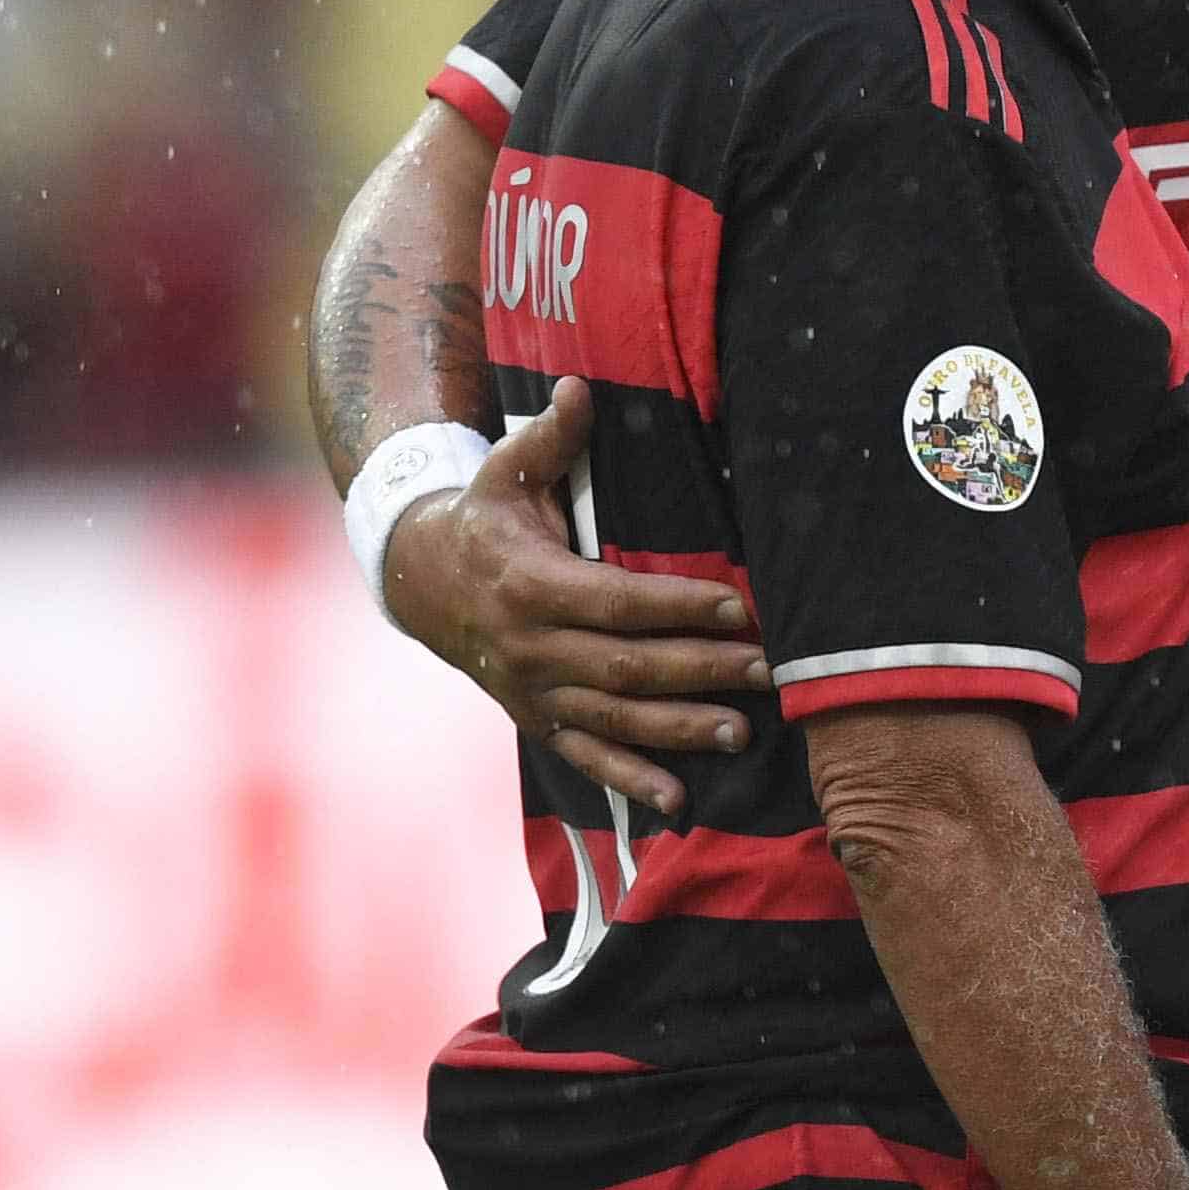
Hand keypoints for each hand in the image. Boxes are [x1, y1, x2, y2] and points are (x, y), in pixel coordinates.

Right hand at [382, 378, 767, 815]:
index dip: (679, 607)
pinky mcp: (537, 718)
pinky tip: (679, 801)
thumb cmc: (486, 516)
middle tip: (767, 671)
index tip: (740, 607)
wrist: (421, 579)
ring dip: (678, 729)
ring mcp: (533, 689)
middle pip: (627, 665)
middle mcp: (531, 646)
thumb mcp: (507, 470)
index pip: (617, 600)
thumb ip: (550, 436)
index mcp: (529, 584)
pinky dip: (631, 781)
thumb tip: (580, 389)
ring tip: (742, 731)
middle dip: (700, 669)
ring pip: (614, 717)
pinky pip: (586, 756)